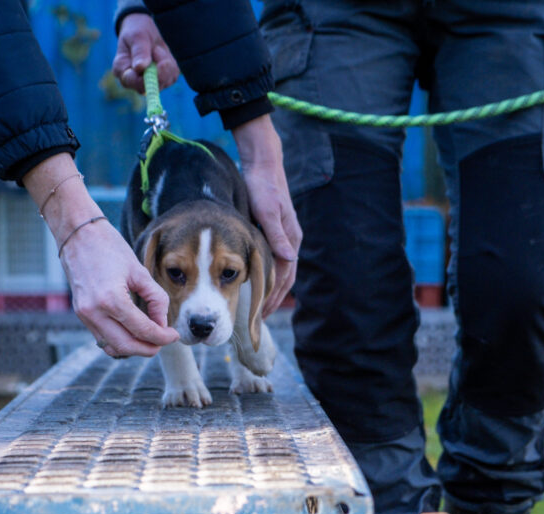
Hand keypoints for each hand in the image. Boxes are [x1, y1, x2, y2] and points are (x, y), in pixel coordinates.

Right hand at [23, 154, 178, 356]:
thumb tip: (162, 323)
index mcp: (111, 299)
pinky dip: (119, 342)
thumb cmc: (109, 247)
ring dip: (134, 348)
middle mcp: (94, 312)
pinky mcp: (81, 314)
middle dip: (149, 348)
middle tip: (164, 341)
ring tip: (150, 339)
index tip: (174, 335)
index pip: (142, 330)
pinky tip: (133, 333)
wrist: (78, 234)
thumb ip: (155, 299)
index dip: (162, 337)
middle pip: (127, 346)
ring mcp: (84, 315)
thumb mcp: (139, 271)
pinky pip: (102, 338)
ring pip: (113, 347)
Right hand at [113, 13, 179, 92]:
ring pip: (165, 81)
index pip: (133, 82)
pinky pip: (172, 76)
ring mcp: (149, 83)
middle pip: (152, 86)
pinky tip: (162, 54)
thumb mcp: (137, 36)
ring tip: (156, 49)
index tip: (161, 64)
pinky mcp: (162, 80)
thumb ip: (139, 51)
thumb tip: (140, 68)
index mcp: (122, 71)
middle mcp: (134, 82)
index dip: (148, 77)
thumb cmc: (136, 31)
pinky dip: (171, 64)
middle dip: (161, 68)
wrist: (144, 30)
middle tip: (157, 49)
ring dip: (166, 63)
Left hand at [232, 115, 301, 317]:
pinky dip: (266, 275)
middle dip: (273, 299)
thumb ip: (277, 234)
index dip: (275, 296)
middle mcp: (289, 240)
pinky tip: (254, 282)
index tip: (263, 313)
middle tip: (260, 318)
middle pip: (284, 277)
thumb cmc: (265, 186)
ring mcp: (282, 237)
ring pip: (279, 271)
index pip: (285, 275)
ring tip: (258, 306)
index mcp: (290, 238)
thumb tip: (289, 257)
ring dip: (270, 289)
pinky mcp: (273, 233)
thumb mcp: (268, 210)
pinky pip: (272, 260)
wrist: (264, 165)